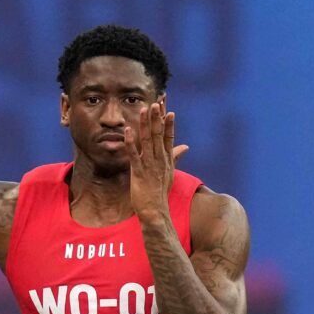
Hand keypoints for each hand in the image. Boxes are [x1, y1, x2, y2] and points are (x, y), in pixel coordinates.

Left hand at [125, 98, 188, 220]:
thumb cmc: (160, 193)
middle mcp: (160, 160)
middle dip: (157, 117)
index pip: (169, 136)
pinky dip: (130, 142)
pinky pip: (134, 154)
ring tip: (144, 109)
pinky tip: (127, 130)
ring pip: (148, 141)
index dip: (168, 121)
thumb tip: (185, 147)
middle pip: (159, 134)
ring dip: (145, 124)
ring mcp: (150, 165)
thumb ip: (175, 156)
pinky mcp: (139, 172)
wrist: (156, 212)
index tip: (167, 107)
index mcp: (167, 159)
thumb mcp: (170, 172)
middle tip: (157, 101)